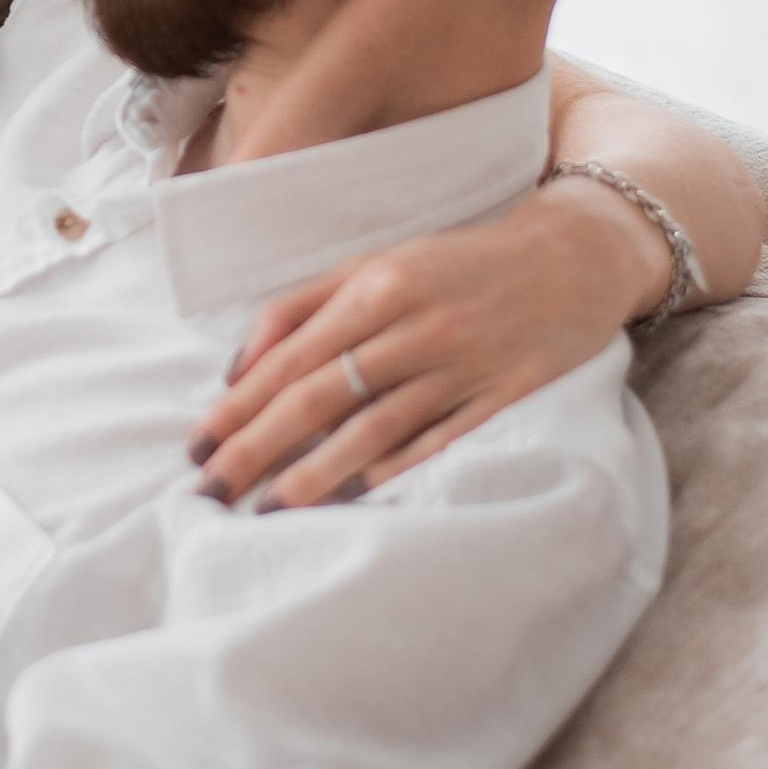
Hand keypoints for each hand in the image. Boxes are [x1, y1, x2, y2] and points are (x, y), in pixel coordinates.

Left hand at [191, 177, 670, 510]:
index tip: (198, 446)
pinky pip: (437, 440)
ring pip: (372, 428)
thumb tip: (240, 368)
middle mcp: (412, 326)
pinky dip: (394, 469)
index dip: (238, 405)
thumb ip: (303, 307)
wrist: (569, 259)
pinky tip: (355, 497)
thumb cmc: (456, 265)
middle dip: (257, 448)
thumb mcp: (377, 264)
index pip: (289, 357)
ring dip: (315, 473)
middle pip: (319, 397)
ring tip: (270, 509)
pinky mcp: (500, 396)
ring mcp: (458, 365)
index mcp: (374, 286)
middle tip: (213, 492)